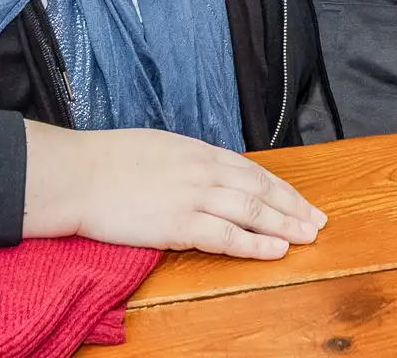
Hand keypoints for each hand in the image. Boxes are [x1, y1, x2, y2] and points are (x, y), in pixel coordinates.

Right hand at [22, 122, 326, 258]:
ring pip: (253, 213)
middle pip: (262, 191)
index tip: (301, 201)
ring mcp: (194, 198)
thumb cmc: (109, 161)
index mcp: (200, 152)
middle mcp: (204, 172)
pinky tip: (277, 250)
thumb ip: (189, 161)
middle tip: (318, 221)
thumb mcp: (161, 147)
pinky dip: (255, 244)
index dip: (281, 188)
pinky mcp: (178, 225)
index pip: (253, 171)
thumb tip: (208, 172)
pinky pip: (226, 237)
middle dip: (294, 207)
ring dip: (285, 226)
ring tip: (307, 237)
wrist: (77, 174)